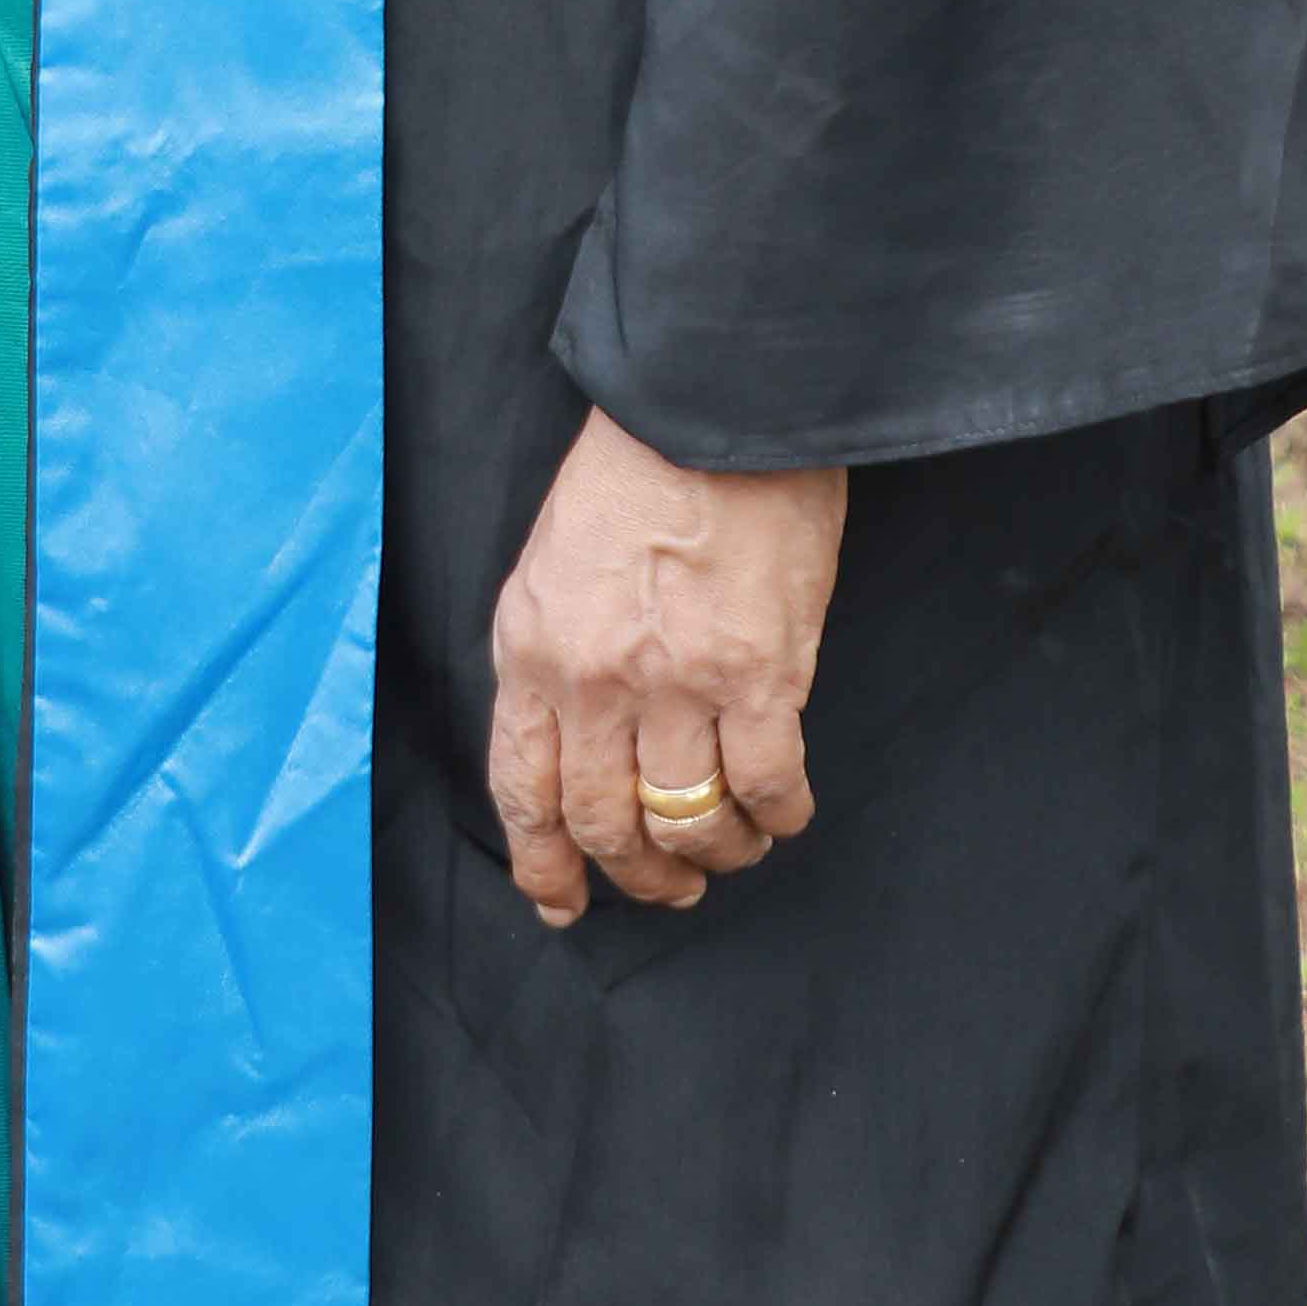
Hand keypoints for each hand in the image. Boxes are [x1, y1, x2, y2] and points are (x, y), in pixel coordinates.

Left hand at [487, 411, 845, 925]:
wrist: (713, 406)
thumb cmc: (635, 471)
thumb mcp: (552, 565)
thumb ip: (554, 654)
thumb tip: (575, 736)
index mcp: (532, 650)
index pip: (523, 788)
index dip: (543, 861)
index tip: (561, 899)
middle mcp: (594, 681)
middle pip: (604, 821)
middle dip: (636, 873)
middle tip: (667, 887)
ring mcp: (678, 682)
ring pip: (686, 818)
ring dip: (711, 853)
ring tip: (731, 850)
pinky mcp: (761, 673)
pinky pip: (766, 783)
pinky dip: (776, 815)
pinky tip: (783, 813)